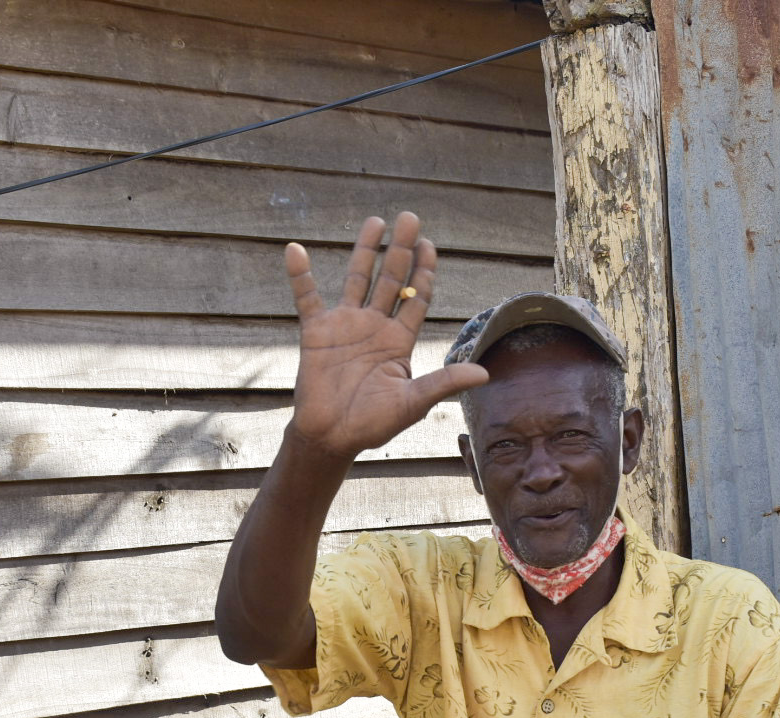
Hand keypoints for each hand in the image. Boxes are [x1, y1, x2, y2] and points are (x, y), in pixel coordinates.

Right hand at [285, 212, 488, 459]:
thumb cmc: (373, 425)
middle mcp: (375, 326)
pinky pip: (306, 298)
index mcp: (399, 340)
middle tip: (410, 218)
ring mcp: (345, 326)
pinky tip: (295, 249)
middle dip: (402, 249)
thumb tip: (484, 374)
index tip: (430, 246)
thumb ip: (444, 382)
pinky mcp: (316, 332)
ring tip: (376, 221)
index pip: (416, 298)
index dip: (424, 272)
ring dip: (366, 250)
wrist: (331, 437)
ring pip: (358, 279)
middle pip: (391, 279)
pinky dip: (300, 275)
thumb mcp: (412, 403)